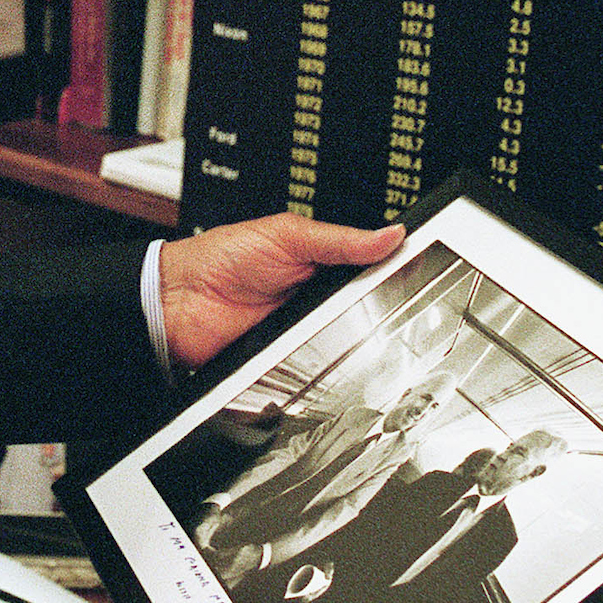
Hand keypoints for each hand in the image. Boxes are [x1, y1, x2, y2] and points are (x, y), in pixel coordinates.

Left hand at [158, 215, 403, 370]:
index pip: (370, 269)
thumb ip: (338, 239)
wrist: (177, 301)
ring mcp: (304, 332)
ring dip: (353, 339)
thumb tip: (390, 234)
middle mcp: (316, 300)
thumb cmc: (221, 259)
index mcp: (320, 262)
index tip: (424, 273)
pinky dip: (325, 365)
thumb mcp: (286, 235)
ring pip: (348, 343)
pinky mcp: (290, 361)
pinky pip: (319, 369)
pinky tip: (329, 355)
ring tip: (354, 328)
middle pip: (366, 311)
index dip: (395, 272)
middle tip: (390, 306)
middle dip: (379, 311)